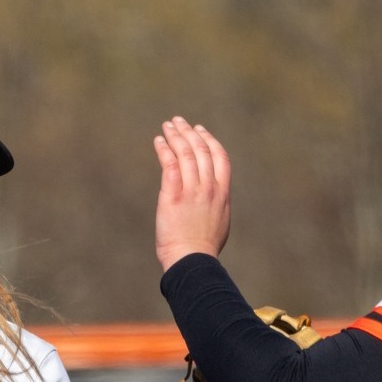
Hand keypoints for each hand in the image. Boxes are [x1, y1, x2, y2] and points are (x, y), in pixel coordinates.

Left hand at [153, 117, 232, 270]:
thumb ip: (217, 203)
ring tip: (167, 126)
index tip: (200, 130)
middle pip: (201, 150)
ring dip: (175, 135)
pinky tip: (158, 141)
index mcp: (223, 193)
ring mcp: (192, 190)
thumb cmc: (203, 248)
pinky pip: (169, 164)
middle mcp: (209, 187)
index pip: (220, 157)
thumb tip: (213, 196)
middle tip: (179, 121)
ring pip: (185, 153)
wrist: (192, 260)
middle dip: (189, 132)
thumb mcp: (220, 221)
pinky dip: (164, 149)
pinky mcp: (173, 195)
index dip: (209, 140)